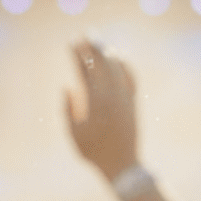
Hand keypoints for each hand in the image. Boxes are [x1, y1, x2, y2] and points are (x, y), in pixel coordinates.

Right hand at [64, 40, 139, 181]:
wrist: (122, 165)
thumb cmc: (94, 153)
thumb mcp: (74, 135)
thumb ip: (67, 110)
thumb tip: (67, 87)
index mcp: (94, 102)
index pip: (85, 69)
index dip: (78, 54)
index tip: (72, 42)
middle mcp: (111, 96)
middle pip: (102, 62)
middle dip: (93, 46)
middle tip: (86, 35)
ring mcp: (124, 98)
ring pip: (117, 66)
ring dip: (107, 52)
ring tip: (100, 43)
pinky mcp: (133, 102)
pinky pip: (130, 76)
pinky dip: (124, 64)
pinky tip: (118, 57)